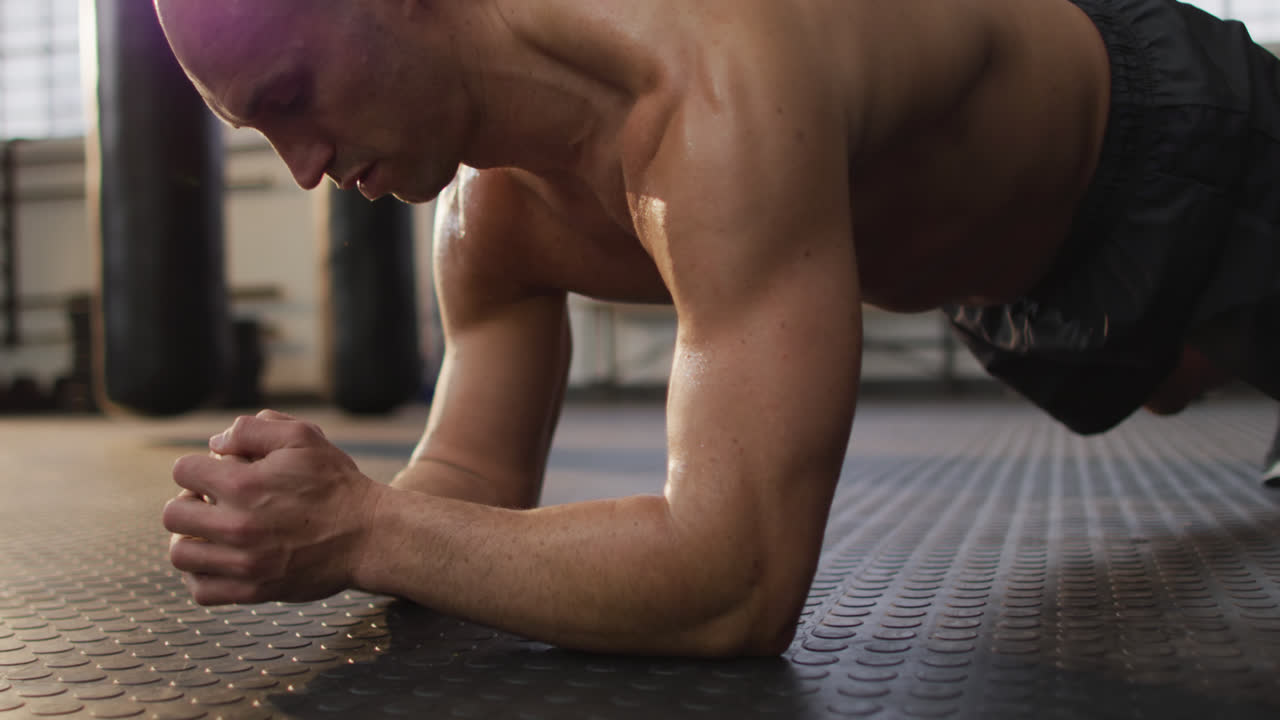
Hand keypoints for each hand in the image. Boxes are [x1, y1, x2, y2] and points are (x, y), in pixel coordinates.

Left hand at [163, 410, 383, 604]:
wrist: (370, 535)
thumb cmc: (337, 484)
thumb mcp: (302, 437)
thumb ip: (252, 429)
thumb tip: (215, 444)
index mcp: (243, 484)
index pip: (183, 471)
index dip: (200, 467)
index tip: (221, 473)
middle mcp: (236, 525)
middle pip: (173, 514)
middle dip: (190, 502)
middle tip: (215, 503)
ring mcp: (243, 562)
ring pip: (180, 554)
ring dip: (190, 539)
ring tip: (212, 533)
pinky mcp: (253, 590)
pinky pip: (202, 590)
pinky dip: (201, 576)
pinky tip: (220, 560)